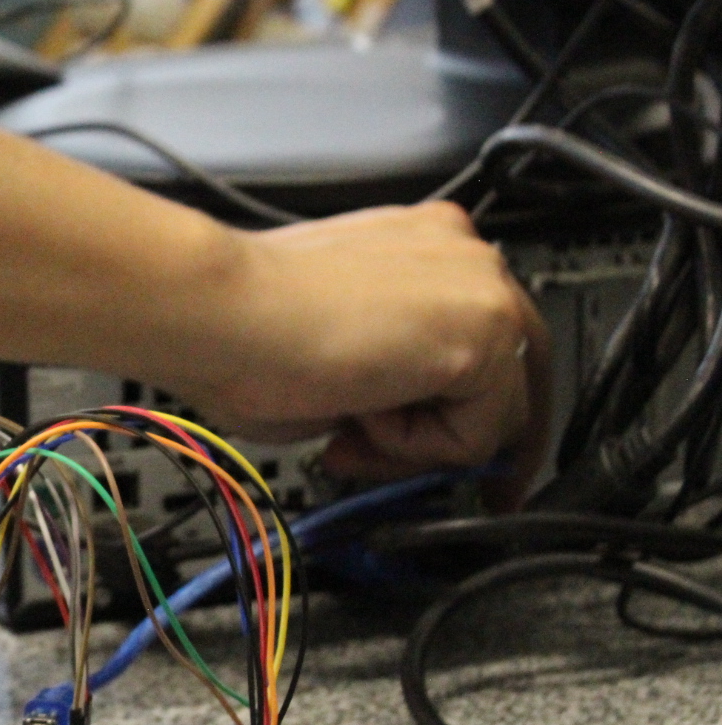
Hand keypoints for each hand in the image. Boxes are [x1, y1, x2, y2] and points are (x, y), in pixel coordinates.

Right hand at [186, 202, 549, 507]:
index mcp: (419, 245)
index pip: (470, 340)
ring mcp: (482, 283)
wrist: (217, 312)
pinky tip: (361, 410)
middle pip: (507, 375)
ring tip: (347, 428)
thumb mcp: (338, 353)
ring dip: (419, 442)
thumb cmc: (240, 326)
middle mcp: (461, 252)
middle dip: (459, 440)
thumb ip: (385, 375)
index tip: (422, 449)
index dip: (446, 409)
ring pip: (496, 409)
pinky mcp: (489, 327)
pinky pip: (480, 431)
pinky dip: (418, 445)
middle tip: (425, 478)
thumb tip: (395, 421)